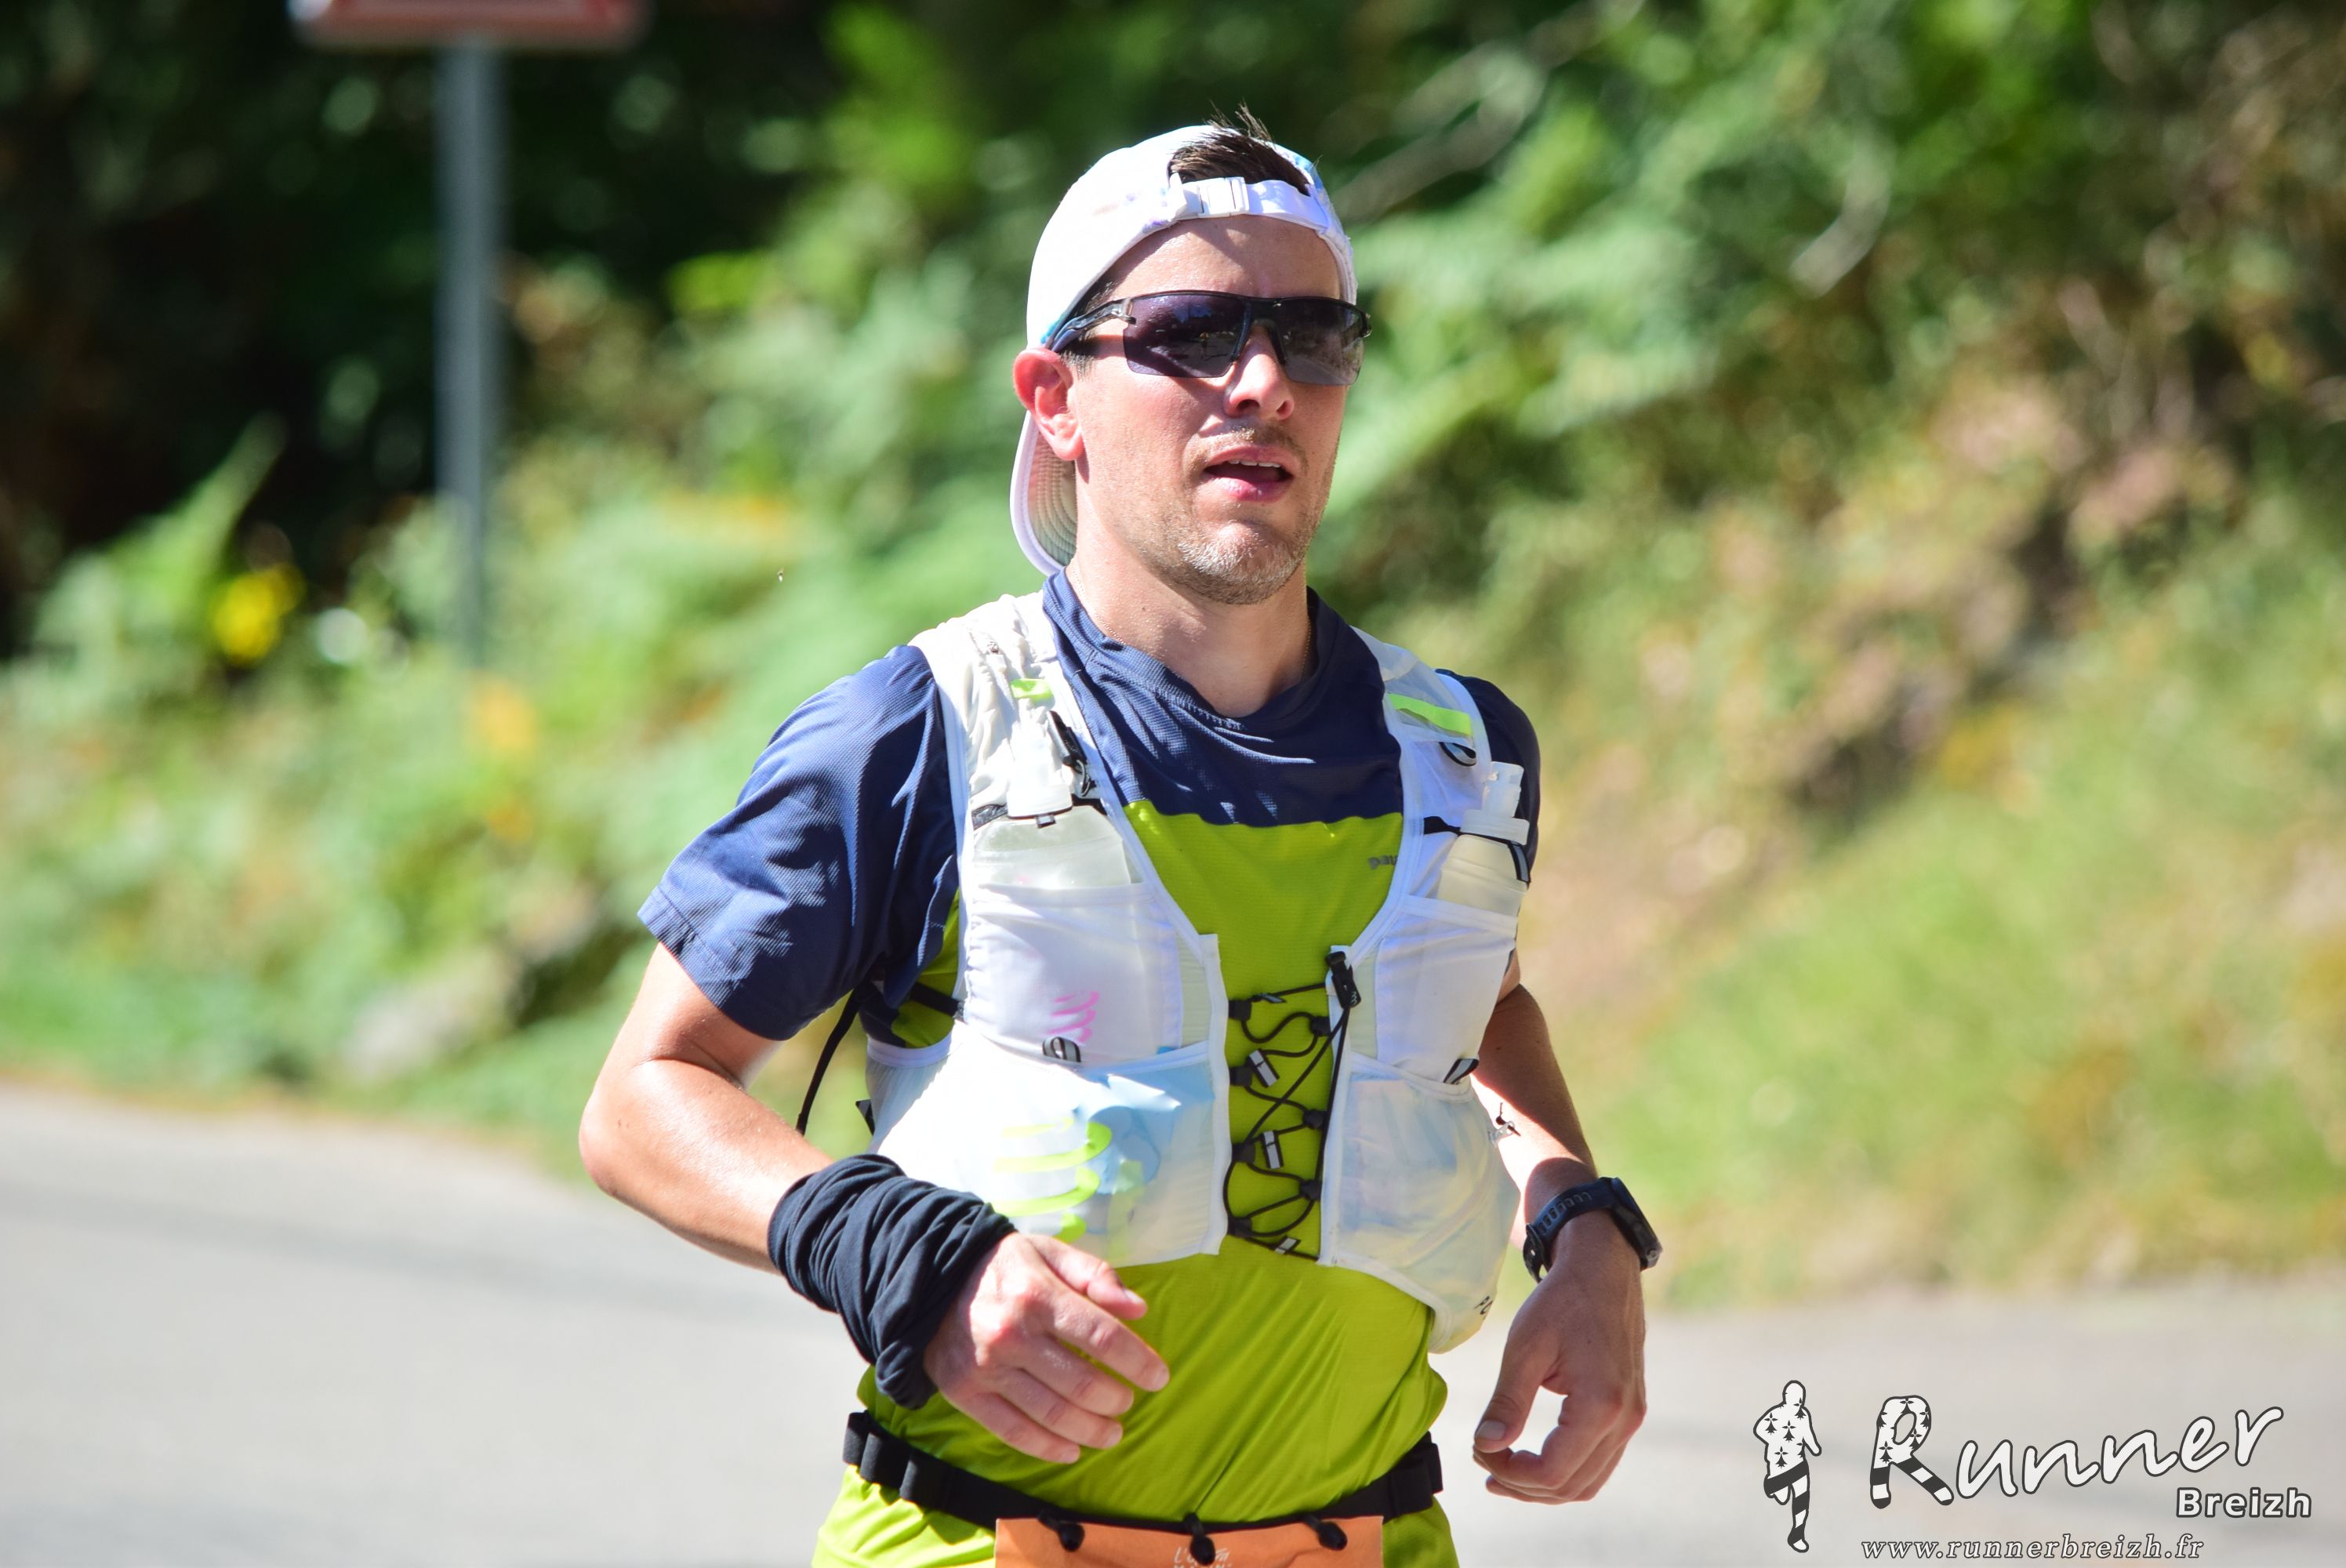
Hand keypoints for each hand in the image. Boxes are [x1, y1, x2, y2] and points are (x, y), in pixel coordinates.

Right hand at [923, 1232, 1170, 1463]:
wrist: (931, 1280)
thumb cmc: (1005, 1266)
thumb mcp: (1050, 1252)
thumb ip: (1095, 1275)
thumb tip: (1138, 1309)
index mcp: (1038, 1295)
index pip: (1102, 1336)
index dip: (1138, 1361)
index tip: (1159, 1377)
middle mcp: (1012, 1335)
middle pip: (1081, 1384)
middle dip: (1116, 1400)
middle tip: (1127, 1403)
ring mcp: (986, 1369)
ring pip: (1052, 1415)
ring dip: (1091, 1431)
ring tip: (1112, 1432)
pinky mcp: (966, 1394)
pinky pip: (1013, 1432)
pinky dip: (1048, 1448)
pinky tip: (1072, 1451)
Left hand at [1471, 1213, 1647, 1502]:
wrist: (1604, 1272)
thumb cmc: (1562, 1303)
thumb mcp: (1525, 1348)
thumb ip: (1507, 1402)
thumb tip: (1486, 1446)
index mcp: (1600, 1406)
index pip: (1551, 1472)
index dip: (1509, 1472)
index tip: (1479, 1450)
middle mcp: (1624, 1421)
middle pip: (1571, 1487)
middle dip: (1522, 1485)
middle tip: (1484, 1463)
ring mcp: (1632, 1420)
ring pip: (1588, 1483)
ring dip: (1544, 1486)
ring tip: (1503, 1471)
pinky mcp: (1629, 1413)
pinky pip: (1599, 1462)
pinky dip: (1566, 1471)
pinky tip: (1533, 1460)